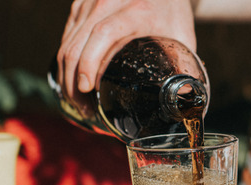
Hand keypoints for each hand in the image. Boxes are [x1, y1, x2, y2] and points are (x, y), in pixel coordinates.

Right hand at [56, 0, 196, 98]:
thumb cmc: (172, 12)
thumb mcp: (182, 37)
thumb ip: (183, 67)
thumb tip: (184, 99)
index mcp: (136, 10)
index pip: (103, 34)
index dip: (90, 62)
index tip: (88, 88)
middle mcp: (108, 2)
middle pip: (77, 44)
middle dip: (74, 82)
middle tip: (85, 109)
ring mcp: (90, 3)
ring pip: (67, 43)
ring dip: (66, 76)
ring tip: (79, 101)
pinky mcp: (80, 6)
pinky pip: (66, 38)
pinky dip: (66, 63)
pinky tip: (74, 81)